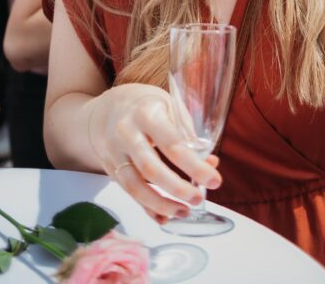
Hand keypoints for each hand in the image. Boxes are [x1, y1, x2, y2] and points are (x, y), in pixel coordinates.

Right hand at [90, 83, 221, 223]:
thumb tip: (211, 163)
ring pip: (135, 186)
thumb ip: (189, 135)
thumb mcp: (170, 107)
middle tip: (198, 199)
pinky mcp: (110, 168)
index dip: (194, 166)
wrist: (110, 107)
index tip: (215, 180)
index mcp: (147, 113)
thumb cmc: (149, 107)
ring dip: (161, 204)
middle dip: (177, 188)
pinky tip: (165, 217)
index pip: (172, 144)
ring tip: (184, 211)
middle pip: (151, 168)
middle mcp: (127, 133)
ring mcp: (115, 152)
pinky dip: (147, 208)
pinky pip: (128, 193)